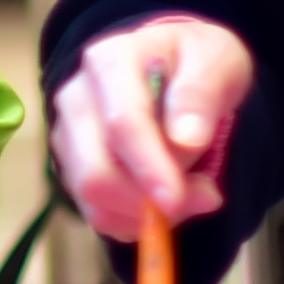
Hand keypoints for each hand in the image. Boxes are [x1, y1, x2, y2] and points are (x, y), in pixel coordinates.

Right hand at [50, 15, 253, 241]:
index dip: (149, 168)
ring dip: (146, 214)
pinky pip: (98, 213)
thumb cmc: (194, 61)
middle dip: (146, 201)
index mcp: (109, 62)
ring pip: (92, 199)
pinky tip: (167, 203)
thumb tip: (186, 140)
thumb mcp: (215, 61)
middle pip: (94, 171)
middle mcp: (76, 99)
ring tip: (194, 195)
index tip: (178, 199)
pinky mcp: (72, 167)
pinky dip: (135, 222)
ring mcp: (68, 136)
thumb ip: (200, 94)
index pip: (122, 124)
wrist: (173, 68)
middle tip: (206, 198)